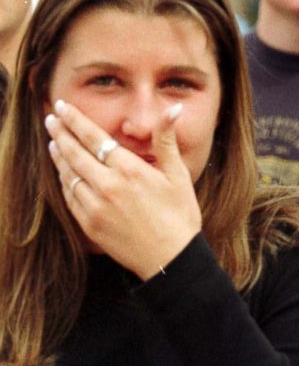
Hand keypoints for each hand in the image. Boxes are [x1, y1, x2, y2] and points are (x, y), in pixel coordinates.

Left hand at [45, 99, 200, 279]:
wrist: (171, 259)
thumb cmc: (180, 216)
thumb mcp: (179, 175)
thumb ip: (167, 140)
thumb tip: (173, 109)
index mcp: (129, 170)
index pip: (93, 137)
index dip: (75, 120)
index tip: (62, 107)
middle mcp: (107, 185)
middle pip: (74, 152)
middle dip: (60, 133)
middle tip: (51, 119)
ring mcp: (95, 206)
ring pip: (68, 174)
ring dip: (59, 156)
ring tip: (54, 143)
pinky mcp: (89, 224)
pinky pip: (70, 197)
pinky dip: (64, 181)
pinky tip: (65, 174)